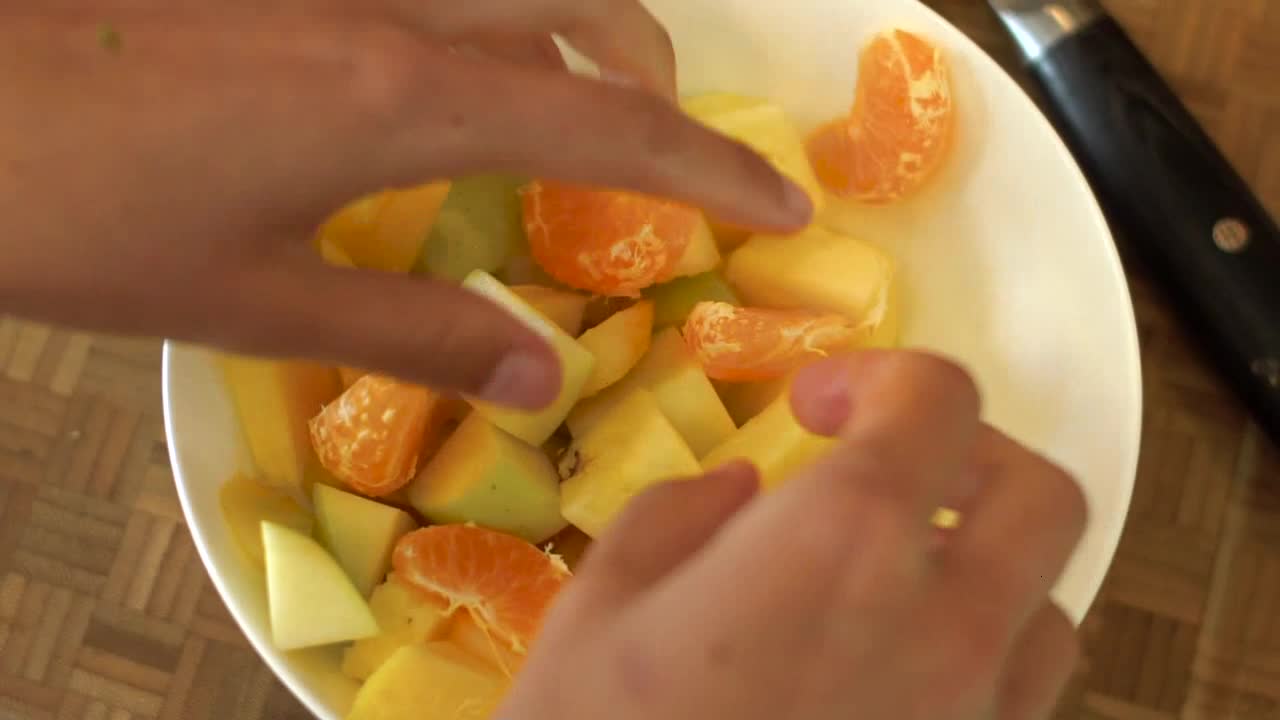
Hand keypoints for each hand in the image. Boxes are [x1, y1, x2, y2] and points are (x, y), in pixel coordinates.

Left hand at [0, 1, 810, 408]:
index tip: (784, 207)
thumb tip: (539, 380)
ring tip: (576, 104)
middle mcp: (390, 7)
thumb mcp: (252, 299)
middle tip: (666, 153)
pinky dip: (481, 25)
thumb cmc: (75, 212)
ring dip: (574, 32)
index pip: (611, 132)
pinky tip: (438, 71)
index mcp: (402, 99)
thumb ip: (413, 334)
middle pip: (582, 9)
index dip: (712, 172)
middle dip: (651, 79)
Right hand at [502, 351, 1087, 719]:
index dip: (881, 375)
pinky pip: (1019, 705)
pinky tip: (895, 671)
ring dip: (986, 569)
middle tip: (886, 467)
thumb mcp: (597, 609)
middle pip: (1039, 496)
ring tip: (896, 577)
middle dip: (971, 456)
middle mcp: (940, 628)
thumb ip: (679, 519)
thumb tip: (739, 490)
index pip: (935, 402)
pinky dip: (980, 660)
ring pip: (1047, 611)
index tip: (818, 400)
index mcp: (842, 544)